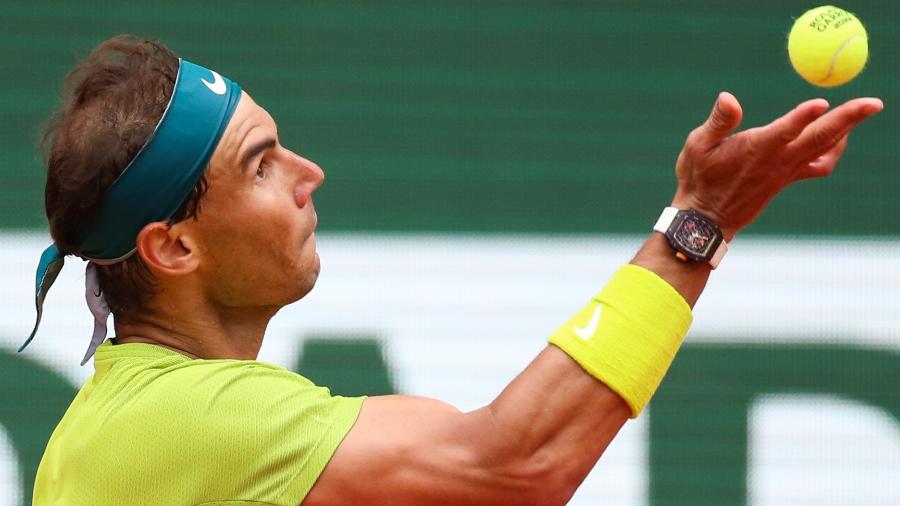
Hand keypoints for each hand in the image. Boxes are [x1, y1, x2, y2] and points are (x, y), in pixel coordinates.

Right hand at [671, 92, 882, 240]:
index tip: (821, 102)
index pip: (784, 131)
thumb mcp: (696, 147)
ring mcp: (787, 171)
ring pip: (826, 148)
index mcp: (755, 150)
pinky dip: (834, 150)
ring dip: (847, 129)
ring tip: (865, 109)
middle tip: (875, 102)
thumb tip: (728, 96)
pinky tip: (839, 136)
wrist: (706, 220)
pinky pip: (821, 165)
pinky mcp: (789, 178)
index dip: (802, 117)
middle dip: (850, 118)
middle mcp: (777, 161)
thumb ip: (717, 121)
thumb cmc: (698, 179)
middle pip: (821, 137)